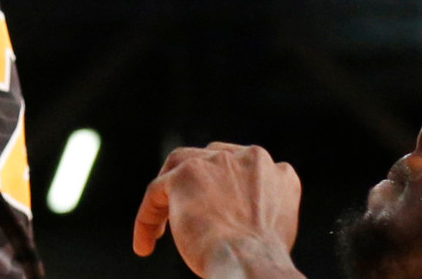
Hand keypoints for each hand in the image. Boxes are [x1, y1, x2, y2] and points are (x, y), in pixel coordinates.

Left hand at [134, 144, 302, 277]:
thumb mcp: (271, 228)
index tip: (213, 210)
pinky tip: (144, 244)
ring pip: (180, 169)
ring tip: (158, 230)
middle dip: (196, 184)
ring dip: (167, 197)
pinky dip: (148, 217)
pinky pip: (157, 191)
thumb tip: (230, 216)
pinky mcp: (187, 172)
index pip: (242, 169)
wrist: (251, 264)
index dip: (223, 188)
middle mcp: (250, 158)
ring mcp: (218, 162)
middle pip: (210, 160)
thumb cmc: (260, 262)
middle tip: (186, 214)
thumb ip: (253, 208)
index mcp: (277, 173)